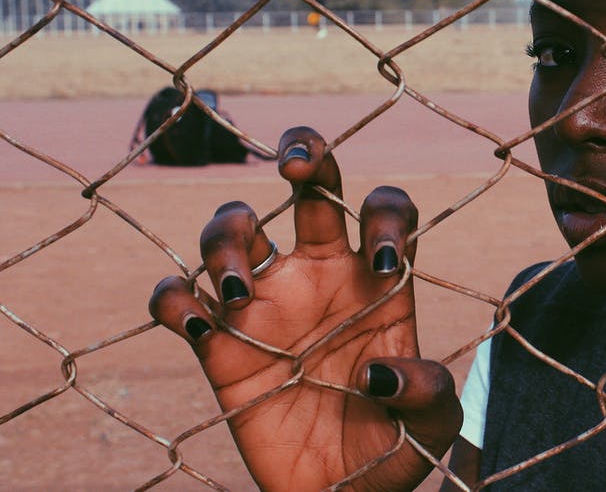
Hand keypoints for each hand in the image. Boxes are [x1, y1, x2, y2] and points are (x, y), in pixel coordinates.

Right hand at [149, 127, 461, 490]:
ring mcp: (266, 304)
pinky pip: (178, 297)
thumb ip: (428, 394)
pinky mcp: (217, 345)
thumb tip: (379, 372)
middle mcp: (321, 276)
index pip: (384, 211)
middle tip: (296, 166)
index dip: (385, 216)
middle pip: (310, 187)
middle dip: (304, 154)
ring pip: (234, 227)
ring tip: (240, 293)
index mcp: (377, 283)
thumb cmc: (393, 451)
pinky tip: (198, 325)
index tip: (381, 262)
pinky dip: (174, 299)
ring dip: (227, 239)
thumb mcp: (431, 427)